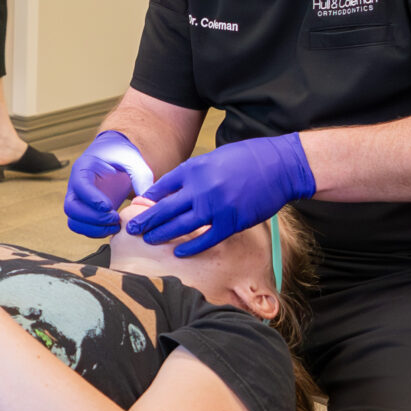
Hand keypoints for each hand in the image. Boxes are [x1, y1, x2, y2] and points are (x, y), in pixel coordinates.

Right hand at [63, 129, 153, 236]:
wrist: (113, 158)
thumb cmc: (121, 157)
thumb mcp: (133, 161)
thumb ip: (141, 177)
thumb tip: (146, 201)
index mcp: (83, 168)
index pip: (80, 186)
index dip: (92, 199)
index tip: (109, 206)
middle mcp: (75, 186)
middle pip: (71, 208)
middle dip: (93, 218)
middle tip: (115, 218)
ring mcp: (78, 201)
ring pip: (74, 222)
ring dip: (94, 229)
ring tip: (116, 226)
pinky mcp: (84, 212)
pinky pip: (83, 228)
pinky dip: (96, 233)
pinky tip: (114, 227)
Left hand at [129, 133, 314, 253]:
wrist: (280, 166)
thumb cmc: (248, 158)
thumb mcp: (214, 157)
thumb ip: (194, 172)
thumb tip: (173, 188)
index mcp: (195, 168)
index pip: (163, 186)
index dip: (149, 199)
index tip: (138, 206)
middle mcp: (200, 188)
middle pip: (165, 208)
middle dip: (146, 220)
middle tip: (130, 229)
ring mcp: (215, 207)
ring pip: (180, 226)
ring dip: (161, 234)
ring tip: (147, 239)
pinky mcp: (231, 222)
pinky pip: (205, 239)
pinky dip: (190, 247)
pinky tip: (178, 252)